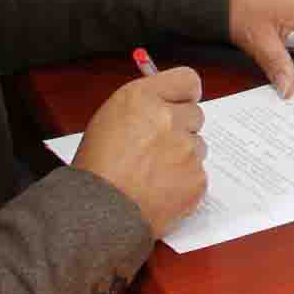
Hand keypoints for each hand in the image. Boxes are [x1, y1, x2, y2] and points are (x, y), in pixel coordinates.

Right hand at [71, 66, 205, 237]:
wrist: (98, 214)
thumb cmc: (95, 170)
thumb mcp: (108, 120)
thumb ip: (142, 106)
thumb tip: (164, 102)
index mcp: (142, 98)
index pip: (187, 80)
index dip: (184, 93)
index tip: (182, 102)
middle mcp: (168, 119)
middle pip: (195, 114)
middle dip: (181, 128)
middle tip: (158, 148)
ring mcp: (186, 149)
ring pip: (197, 146)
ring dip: (183, 157)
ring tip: (153, 174)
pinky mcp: (197, 178)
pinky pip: (199, 174)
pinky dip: (184, 183)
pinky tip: (160, 191)